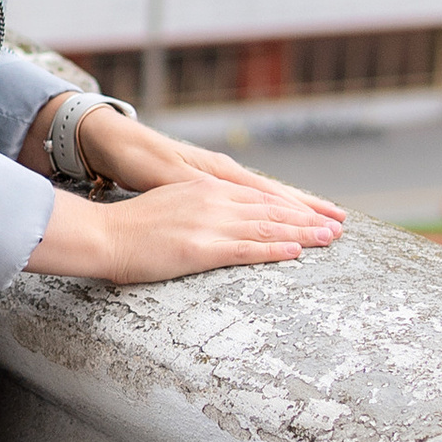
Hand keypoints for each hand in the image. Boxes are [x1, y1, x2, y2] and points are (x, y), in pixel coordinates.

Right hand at [20, 99, 345, 286]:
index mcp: (206, 190)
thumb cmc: (130, 228)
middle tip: (338, 226)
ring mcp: (209, 224)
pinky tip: (296, 252)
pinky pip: (246, 249)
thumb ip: (198, 210)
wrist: (104, 235)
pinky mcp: (202, 248)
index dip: (291, 205)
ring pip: (266, 227)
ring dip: (302, 233)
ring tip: (330, 239)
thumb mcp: (171, 207)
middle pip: (271, 208)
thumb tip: (216, 222)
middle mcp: (213, 200)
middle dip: (308, 217)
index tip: (316, 212)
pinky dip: (274, 250)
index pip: (259, 196)